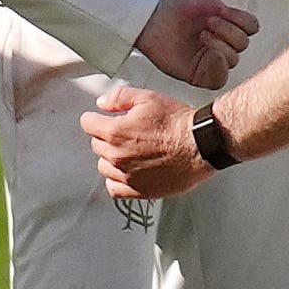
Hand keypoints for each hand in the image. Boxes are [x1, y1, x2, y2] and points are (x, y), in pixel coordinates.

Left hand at [83, 84, 209, 198]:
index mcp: (115, 132)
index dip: (95, 118)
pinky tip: (126, 172)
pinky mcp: (139, 190)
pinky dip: (116, 181)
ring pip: (104, 167)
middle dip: (105, 137)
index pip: (87, 124)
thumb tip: (102, 103)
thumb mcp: (147, 98)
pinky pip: (114, 189)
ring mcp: (127, 176)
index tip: (100, 119)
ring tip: (128, 152)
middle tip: (123, 133)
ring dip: (111, 159)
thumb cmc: (178, 123)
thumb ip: (120, 98)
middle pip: (96, 145)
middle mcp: (117, 156)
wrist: (201, 145)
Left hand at [132, 0, 256, 89]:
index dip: (237, 19)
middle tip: (205, 24)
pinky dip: (217, 67)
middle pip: (244, 43)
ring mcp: (213, 60)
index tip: (217, 11)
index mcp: (229, 24)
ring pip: (233, 60)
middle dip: (226, 31)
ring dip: (218, 46)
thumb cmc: (178, 4)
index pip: (251, 26)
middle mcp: (224, 43)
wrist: (153, 21)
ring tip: (199, 37)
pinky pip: (221, 79)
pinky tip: (206, 54)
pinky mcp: (201, 75)